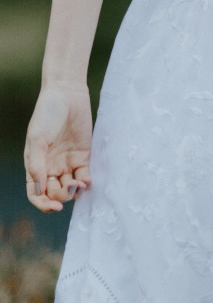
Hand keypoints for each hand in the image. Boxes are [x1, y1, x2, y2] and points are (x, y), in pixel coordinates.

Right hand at [25, 81, 92, 212]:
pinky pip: (84, 175)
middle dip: (61, 196)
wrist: (67, 96)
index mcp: (35, 166)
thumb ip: (37, 164)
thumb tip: (40, 190)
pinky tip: (87, 181)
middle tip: (69, 187)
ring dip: (74, 192)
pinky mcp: (83, 156)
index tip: (54, 207)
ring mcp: (67, 163)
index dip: (43, 204)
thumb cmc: (47, 115)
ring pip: (70, 188)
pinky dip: (85, 183)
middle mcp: (51, 167)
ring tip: (78, 184)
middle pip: (54, 193)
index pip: (36, 193)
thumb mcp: (37, 139)